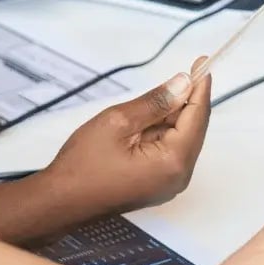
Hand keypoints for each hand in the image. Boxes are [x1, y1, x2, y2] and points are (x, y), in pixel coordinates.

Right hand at [46, 60, 212, 217]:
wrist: (60, 202)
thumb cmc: (84, 164)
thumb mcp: (118, 122)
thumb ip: (155, 102)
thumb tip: (183, 84)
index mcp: (173, 161)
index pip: (197, 117)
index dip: (200, 87)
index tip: (202, 62)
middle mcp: (179, 177)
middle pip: (193, 129)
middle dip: (185, 101)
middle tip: (179, 74)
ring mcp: (168, 184)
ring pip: (180, 139)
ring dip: (170, 117)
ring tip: (147, 103)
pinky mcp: (157, 185)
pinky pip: (168, 151)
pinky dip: (160, 132)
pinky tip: (143, 121)